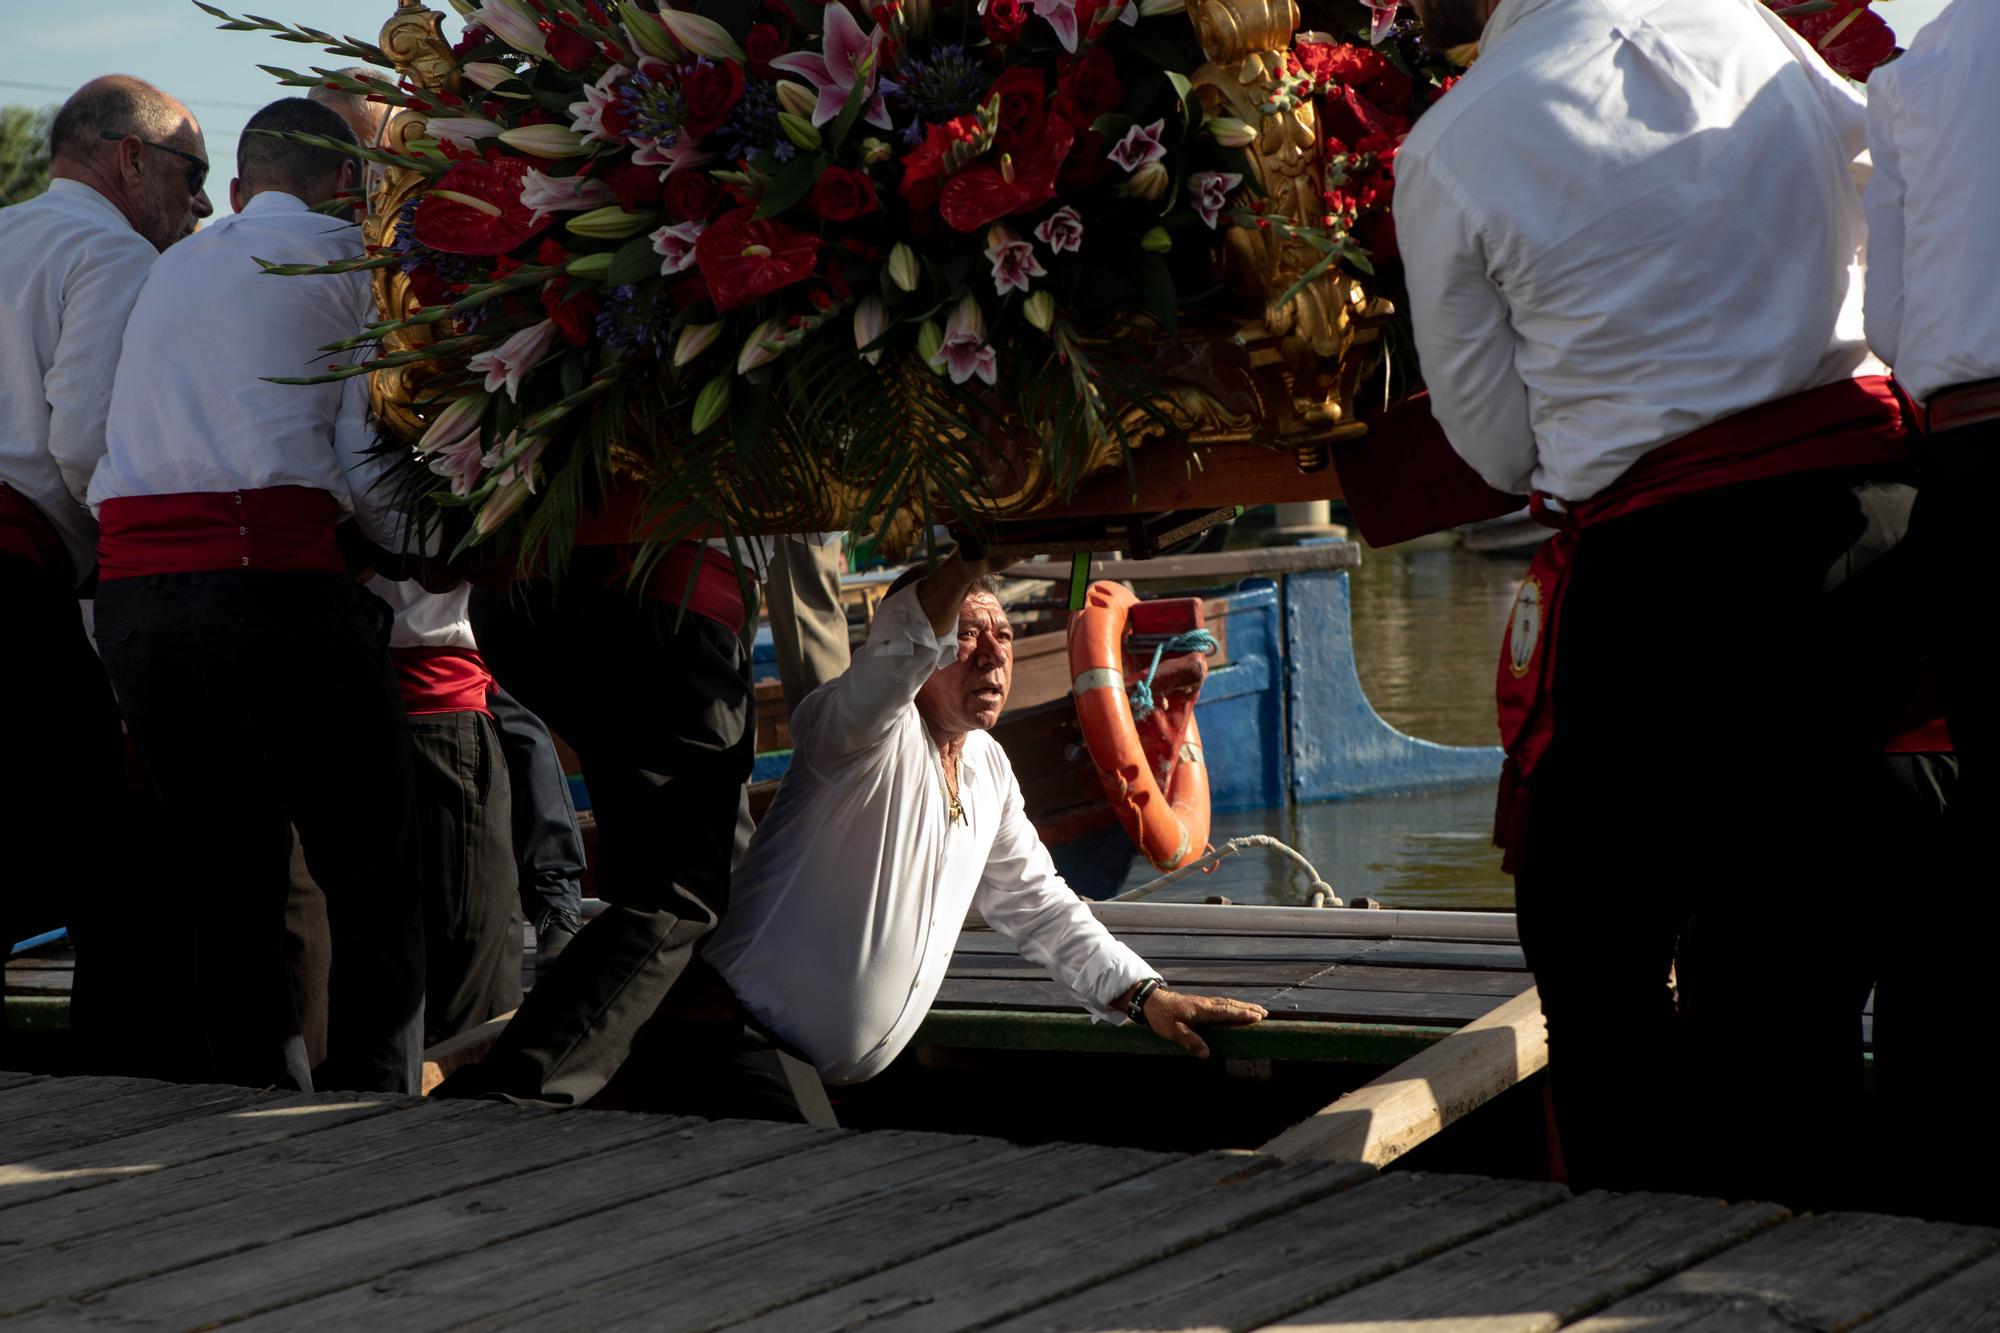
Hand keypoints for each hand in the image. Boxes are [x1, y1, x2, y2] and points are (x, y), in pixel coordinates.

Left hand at [1139, 987, 1267, 1058]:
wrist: (1151, 1001)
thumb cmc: (1162, 1016)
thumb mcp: (1173, 1031)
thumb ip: (1190, 1041)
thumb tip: (1207, 1054)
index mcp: (1202, 1009)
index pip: (1226, 1011)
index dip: (1242, 1014)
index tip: (1257, 1016)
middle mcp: (1206, 1004)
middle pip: (1231, 1004)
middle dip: (1248, 1008)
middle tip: (1265, 1013)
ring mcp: (1204, 1003)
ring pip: (1227, 1003)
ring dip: (1243, 1006)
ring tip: (1257, 1010)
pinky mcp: (1200, 1004)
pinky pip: (1222, 1004)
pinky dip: (1233, 1006)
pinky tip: (1237, 1010)